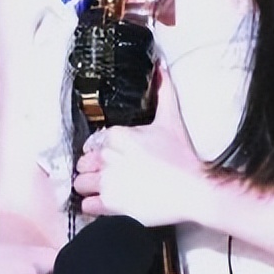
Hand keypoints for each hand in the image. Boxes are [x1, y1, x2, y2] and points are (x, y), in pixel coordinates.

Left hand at [74, 64, 206, 225]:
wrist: (193, 189)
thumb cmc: (182, 157)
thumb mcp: (171, 119)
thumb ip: (163, 90)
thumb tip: (161, 66)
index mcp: (118, 135)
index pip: (93, 142)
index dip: (102, 150)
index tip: (113, 156)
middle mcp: (108, 157)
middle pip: (83, 162)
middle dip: (93, 168)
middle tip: (109, 172)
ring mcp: (107, 181)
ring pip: (80, 183)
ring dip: (90, 186)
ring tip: (105, 188)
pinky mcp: (110, 205)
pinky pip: (86, 206)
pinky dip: (93, 206)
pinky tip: (106, 202)